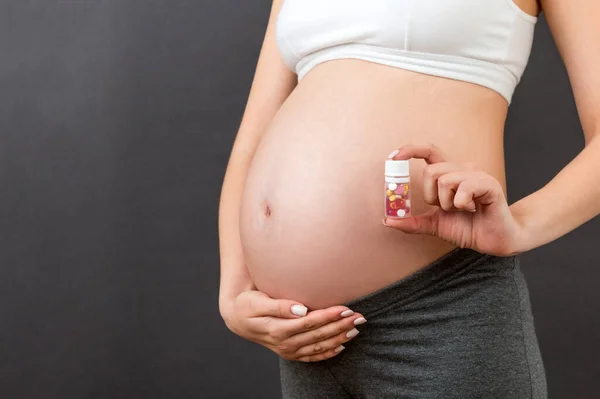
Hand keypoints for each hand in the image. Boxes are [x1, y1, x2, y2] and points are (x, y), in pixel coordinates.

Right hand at [222, 290, 366, 361]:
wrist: (236, 319)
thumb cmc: (247, 305)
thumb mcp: (257, 302)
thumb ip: (279, 306)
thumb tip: (300, 309)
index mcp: (278, 329)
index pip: (310, 322)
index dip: (329, 315)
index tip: (346, 307)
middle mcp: (285, 343)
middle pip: (319, 335)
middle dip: (340, 325)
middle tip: (359, 316)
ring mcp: (288, 350)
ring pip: (319, 347)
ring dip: (339, 338)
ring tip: (356, 329)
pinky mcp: (290, 353)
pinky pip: (312, 356)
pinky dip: (328, 353)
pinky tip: (342, 347)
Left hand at [383, 143, 523, 255]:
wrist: (494, 240)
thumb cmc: (467, 227)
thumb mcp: (434, 225)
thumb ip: (412, 221)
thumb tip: (387, 220)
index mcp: (448, 174)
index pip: (428, 151)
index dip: (410, 150)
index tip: (393, 157)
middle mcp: (462, 169)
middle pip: (431, 171)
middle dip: (432, 196)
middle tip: (446, 208)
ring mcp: (476, 174)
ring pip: (445, 180)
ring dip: (448, 203)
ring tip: (463, 209)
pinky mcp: (489, 183)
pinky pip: (463, 188)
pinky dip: (462, 203)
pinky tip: (473, 209)